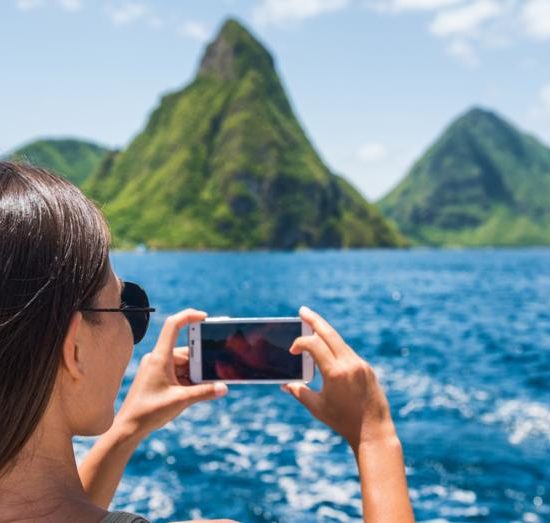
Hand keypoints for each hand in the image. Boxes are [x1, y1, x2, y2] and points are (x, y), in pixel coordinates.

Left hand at [115, 309, 227, 438]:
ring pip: (184, 364)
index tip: (205, 318)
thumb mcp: (181, 400)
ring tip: (207, 387)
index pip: (173, 326)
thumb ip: (204, 392)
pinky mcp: (158, 377)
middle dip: (201, 362)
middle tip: (214, 372)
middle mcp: (158, 358)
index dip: (189, 316)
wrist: (129, 428)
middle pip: (185, 351)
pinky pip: (178, 373)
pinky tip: (197, 391)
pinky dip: (189, 380)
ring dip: (196, 374)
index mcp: (161, 357)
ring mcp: (158, 367)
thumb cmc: (150, 412)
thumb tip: (224, 388)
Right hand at [282, 306, 395, 452]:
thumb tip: (285, 384)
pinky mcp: (367, 368)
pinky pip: (348, 352)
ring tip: (313, 325)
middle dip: (314, 320)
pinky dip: (336, 347)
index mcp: (335, 372)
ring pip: (340, 341)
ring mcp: (360, 364)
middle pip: (329, 333)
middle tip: (302, 310)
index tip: (293, 350)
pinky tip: (328, 348)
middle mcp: (349, 364)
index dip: (300, 343)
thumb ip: (299, 392)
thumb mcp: (317, 407)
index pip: (314, 344)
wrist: (374, 431)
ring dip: (325, 332)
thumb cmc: (342, 421)